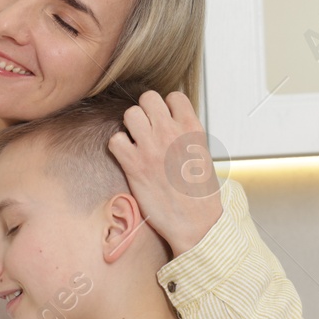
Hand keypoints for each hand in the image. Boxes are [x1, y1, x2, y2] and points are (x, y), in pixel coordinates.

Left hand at [107, 91, 224, 255]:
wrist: (195, 222)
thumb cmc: (200, 194)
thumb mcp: (203, 154)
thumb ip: (186, 134)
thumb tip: (172, 125)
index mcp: (191, 128)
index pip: (174, 96)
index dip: (167, 106)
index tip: (166, 119)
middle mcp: (170, 132)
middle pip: (148, 98)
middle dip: (146, 111)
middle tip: (148, 129)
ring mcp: (151, 147)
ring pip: (130, 114)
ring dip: (131, 127)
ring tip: (137, 142)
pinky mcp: (134, 164)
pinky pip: (115, 140)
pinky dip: (118, 147)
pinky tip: (128, 157)